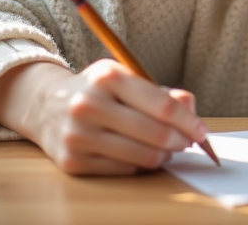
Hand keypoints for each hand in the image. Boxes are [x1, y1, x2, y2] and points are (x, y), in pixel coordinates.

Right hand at [0, 60, 208, 175]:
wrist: (46, 104)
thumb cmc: (98, 91)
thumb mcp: (127, 79)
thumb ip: (162, 93)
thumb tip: (191, 110)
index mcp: (108, 77)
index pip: (162, 106)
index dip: (188, 122)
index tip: (201, 130)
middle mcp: (89, 105)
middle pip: (155, 134)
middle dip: (180, 142)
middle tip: (187, 142)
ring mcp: (78, 135)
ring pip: (141, 157)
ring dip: (162, 156)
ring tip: (165, 149)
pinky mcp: (72, 161)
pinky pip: (123, 171)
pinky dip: (139, 166)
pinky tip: (139, 155)